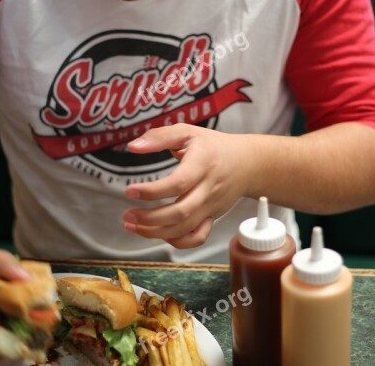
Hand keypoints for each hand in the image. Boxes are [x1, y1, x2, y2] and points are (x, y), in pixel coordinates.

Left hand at [123, 124, 255, 248]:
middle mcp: (207, 189)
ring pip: (185, 228)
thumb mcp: (188, 132)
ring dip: (156, 232)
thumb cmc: (214, 147)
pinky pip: (197, 237)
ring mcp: (210, 206)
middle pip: (180, 212)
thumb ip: (159, 137)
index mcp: (202, 165)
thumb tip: (133, 146)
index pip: (177, 183)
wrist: (247, 164)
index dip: (152, 191)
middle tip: (127, 215)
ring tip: (133, 226)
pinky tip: (160, 234)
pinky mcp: (212, 217)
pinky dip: (178, 241)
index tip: (130, 191)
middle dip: (149, 218)